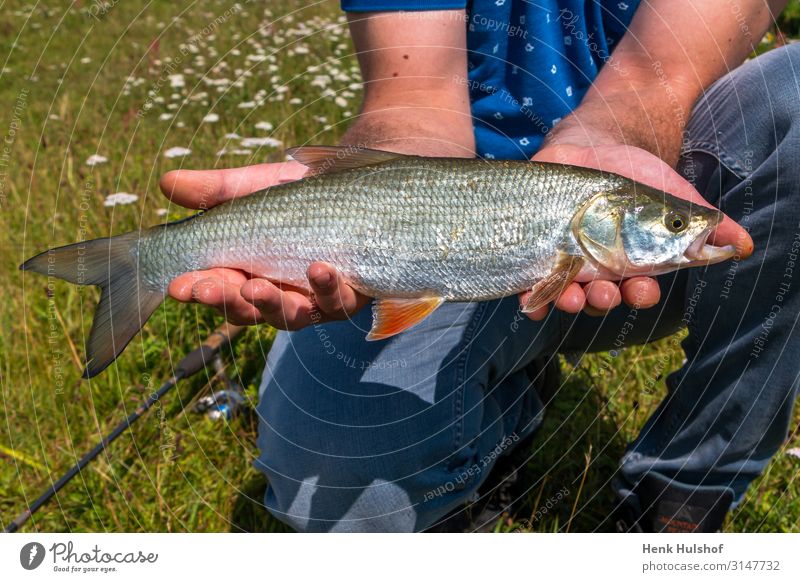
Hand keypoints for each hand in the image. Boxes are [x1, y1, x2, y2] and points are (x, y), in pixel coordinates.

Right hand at [159, 162, 370, 327]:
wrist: (355, 186)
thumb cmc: (297, 193)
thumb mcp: (253, 188)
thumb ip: (215, 189)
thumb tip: (166, 181)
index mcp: (247, 273)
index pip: (217, 289)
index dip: (197, 290)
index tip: (177, 284)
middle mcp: (278, 294)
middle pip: (248, 310)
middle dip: (224, 301)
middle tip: (206, 290)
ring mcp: (313, 300)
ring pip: (290, 315)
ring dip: (272, 304)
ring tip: (255, 286)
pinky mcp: (348, 296)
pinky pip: (338, 302)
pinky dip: (328, 289)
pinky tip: (320, 268)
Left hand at [521, 140, 752, 320]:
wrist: (589, 146)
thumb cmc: (634, 174)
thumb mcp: (672, 196)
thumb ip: (704, 221)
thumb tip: (744, 245)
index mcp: (632, 264)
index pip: (638, 291)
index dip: (641, 295)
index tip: (643, 288)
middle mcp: (599, 271)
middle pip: (601, 300)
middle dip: (604, 301)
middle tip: (604, 292)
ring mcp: (566, 263)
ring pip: (567, 297)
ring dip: (570, 302)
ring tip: (572, 295)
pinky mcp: (536, 252)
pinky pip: (530, 286)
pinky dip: (530, 298)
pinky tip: (530, 300)